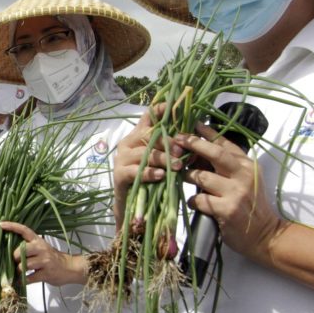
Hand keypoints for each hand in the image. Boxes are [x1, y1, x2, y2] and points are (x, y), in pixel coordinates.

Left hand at [0, 221, 86, 285]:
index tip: (0, 224)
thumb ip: (27, 246)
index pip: (24, 230)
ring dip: (18, 271)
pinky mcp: (46, 273)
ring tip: (20, 273)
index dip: (12, 226)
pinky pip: (29, 278)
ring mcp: (44, 261)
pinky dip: (22, 281)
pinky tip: (22, 281)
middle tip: (15, 263)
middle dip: (14, 258)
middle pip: (21, 250)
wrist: (69, 268)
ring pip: (24, 265)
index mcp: (38, 240)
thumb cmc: (51, 258)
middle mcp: (41, 248)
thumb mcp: (41, 247)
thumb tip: (6, 250)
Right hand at [112, 105, 184, 228]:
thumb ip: (172, 150)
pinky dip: (150, 173)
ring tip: (178, 166)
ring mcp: (121, 159)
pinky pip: (136, 171)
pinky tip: (161, 176)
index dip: (159, 110)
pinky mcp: (119, 174)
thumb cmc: (150, 181)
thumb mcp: (162, 162)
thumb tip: (194, 141)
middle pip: (147, 135)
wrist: (131, 206)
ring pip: (144, 153)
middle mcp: (127, 144)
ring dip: (163, 159)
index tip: (173, 106)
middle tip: (183, 151)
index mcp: (137, 136)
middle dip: (168, 142)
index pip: (147, 117)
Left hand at [177, 124, 286, 265]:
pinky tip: (194, 203)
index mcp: (248, 165)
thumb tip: (198, 153)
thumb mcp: (245, 181)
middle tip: (176, 139)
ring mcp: (236, 192)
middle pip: (214, 153)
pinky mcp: (227, 209)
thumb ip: (226, 167)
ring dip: (187, 176)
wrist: (264, 234)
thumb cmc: (250, 206)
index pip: (226, 143)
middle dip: (193, 144)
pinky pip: (199, 199)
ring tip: (182, 177)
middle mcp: (244, 175)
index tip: (192, 123)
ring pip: (201, 176)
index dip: (207, 132)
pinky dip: (192, 200)